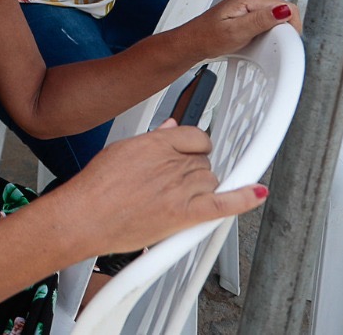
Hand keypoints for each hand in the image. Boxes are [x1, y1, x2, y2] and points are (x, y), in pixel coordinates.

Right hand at [60, 123, 268, 255]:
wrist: (84, 216)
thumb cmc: (96, 187)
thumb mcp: (122, 149)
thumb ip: (152, 138)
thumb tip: (170, 126)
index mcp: (157, 143)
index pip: (196, 137)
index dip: (194, 148)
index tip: (189, 156)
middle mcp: (173, 163)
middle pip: (204, 162)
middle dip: (192, 172)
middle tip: (169, 186)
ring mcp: (181, 188)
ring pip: (211, 181)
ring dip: (201, 189)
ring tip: (175, 200)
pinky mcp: (185, 214)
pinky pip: (224, 203)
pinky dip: (244, 198)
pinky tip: (259, 192)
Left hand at [182, 0, 298, 58]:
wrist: (192, 43)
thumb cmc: (207, 38)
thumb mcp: (236, 32)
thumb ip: (261, 20)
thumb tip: (283, 10)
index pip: (285, 5)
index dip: (291, 24)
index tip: (287, 40)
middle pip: (282, 10)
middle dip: (283, 29)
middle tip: (272, 44)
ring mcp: (247, 6)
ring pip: (275, 17)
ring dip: (275, 32)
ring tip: (261, 43)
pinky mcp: (246, 15)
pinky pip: (266, 21)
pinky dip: (266, 33)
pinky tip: (256, 41)